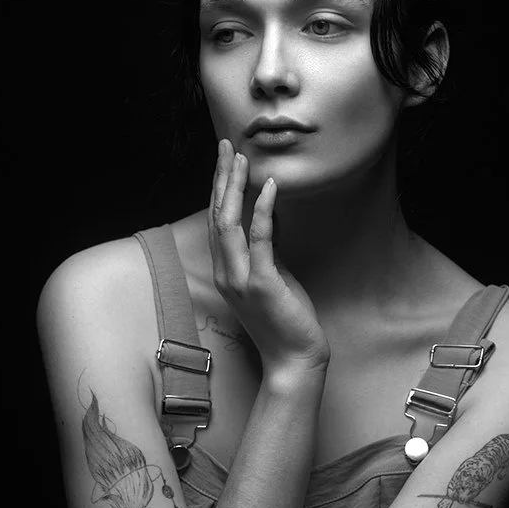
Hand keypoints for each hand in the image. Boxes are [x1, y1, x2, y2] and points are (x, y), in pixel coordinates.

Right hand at [208, 139, 329, 378]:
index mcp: (226, 272)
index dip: (218, 189)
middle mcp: (226, 273)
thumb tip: (271, 217)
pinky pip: (259, 239)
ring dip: (235, 187)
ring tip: (242, 158)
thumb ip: (266, 250)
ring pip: (229, 223)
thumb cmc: (285, 322)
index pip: (216, 222)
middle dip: (221, 178)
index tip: (225, 160)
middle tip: (227, 146)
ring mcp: (240, 279)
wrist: (293, 361)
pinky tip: (269, 187)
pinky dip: (263, 210)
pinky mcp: (261, 284)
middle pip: (216, 216)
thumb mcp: (273, 277)